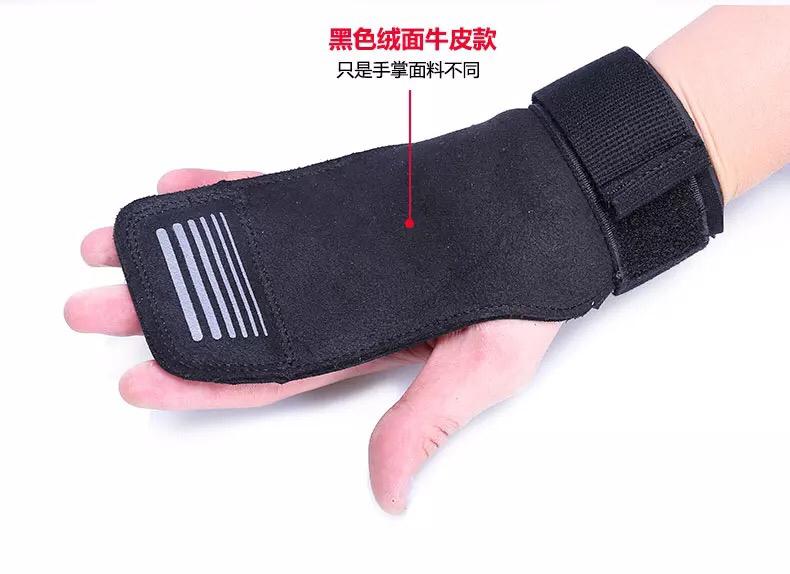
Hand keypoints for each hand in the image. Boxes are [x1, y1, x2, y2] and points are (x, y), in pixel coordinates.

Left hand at [65, 168, 560, 512]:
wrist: (545, 207)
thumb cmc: (520, 289)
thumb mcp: (480, 370)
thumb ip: (422, 422)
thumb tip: (387, 495)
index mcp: (362, 347)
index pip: (265, 373)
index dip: (199, 383)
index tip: (137, 383)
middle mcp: (335, 301)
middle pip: (233, 313)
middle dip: (160, 315)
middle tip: (94, 312)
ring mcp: (333, 250)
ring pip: (240, 253)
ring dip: (177, 251)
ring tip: (114, 246)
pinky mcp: (342, 201)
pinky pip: (274, 195)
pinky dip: (228, 191)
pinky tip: (182, 189)